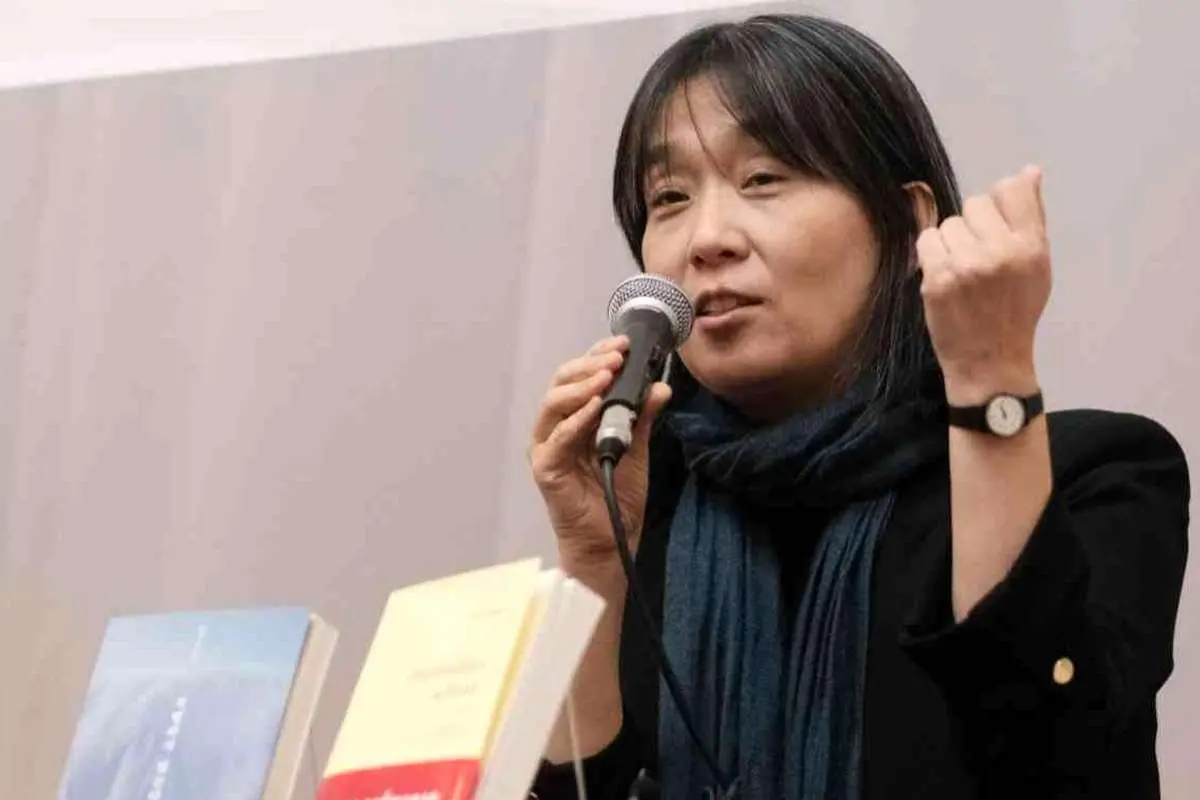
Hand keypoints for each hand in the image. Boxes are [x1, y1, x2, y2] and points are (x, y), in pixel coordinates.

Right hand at [529, 336, 671, 575]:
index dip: (598, 355)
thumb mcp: (638, 447)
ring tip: (608, 375)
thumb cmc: (618, 494)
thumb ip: (643, 416)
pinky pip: (558, 438)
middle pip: (563, 382)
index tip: (625, 345)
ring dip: (582, 386)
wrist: (612, 538)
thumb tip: (659, 386)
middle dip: (590, 364)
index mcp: (575, 417)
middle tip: (617, 357)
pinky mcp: (546, 468)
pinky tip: (595, 407)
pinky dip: (576, 419)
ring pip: (554, 403)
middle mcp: (556, 427)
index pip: (580, 375)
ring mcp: (547, 447)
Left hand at [916, 165, 1051, 404]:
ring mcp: (967, 265)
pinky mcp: (937, 278)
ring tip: (962, 270)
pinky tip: (944, 275)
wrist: (990, 361)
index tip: (995, 224)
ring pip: (948, 223)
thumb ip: (1031, 217)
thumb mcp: (1038, 265)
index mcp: (1031, 246)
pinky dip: (931, 255)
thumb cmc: (1014, 312)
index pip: (1011, 189)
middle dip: (974, 225)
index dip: (999, 202)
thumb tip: (1028, 171)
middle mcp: (1000, 251)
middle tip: (978, 257)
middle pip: (975, 204)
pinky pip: (926, 240)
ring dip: (951, 242)